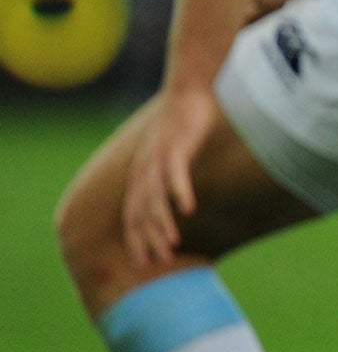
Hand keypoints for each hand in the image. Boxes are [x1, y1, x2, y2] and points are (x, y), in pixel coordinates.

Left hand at [123, 85, 214, 268]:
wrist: (189, 88)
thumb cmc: (186, 121)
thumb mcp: (172, 152)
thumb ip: (171, 174)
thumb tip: (177, 197)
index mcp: (142, 173)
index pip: (133, 213)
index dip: (137, 238)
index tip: (145, 262)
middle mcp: (145, 169)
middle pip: (139, 211)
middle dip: (146, 239)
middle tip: (156, 263)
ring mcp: (158, 158)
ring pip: (154, 198)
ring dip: (161, 223)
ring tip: (171, 244)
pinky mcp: (176, 146)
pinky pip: (176, 174)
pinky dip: (179, 192)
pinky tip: (188, 209)